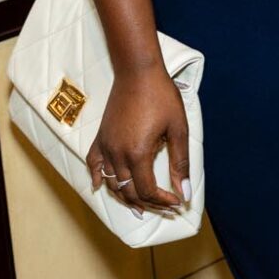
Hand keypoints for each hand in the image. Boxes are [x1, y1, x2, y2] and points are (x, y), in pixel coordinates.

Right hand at [86, 66, 190, 213]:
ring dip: (127, 197)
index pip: (148, 191)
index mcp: (138, 154)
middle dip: (149, 204)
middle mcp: (117, 154)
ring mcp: (106, 146)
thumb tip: (184, 192)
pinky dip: (98, 178)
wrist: (138, 71)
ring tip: (142, 206)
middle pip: (130, 191)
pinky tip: (101, 186)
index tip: (177, 202)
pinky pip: (94, 164)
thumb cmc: (162, 96)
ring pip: (112, 183)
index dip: (163, 201)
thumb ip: (180, 163)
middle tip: (165, 208)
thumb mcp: (178, 129)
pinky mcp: (101, 137)